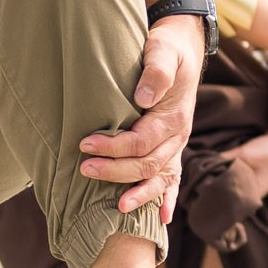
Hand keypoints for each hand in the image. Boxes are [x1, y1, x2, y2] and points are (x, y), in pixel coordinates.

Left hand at [79, 12, 204, 221]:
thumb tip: (143, 98)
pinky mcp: (173, 147)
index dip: (114, 147)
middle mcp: (179, 136)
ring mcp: (177, 144)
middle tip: (85, 169)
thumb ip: (156, 72)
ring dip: (140, 194)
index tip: (84, 144)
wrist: (184, 47)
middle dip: (116, 171)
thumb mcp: (162, 50)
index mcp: (173, 117)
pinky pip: (173, 178)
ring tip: (117, 209)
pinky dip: (168, 199)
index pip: (141, 141)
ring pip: (161, 178)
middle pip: (148, 164)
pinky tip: (161, 220)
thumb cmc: (167, 47)